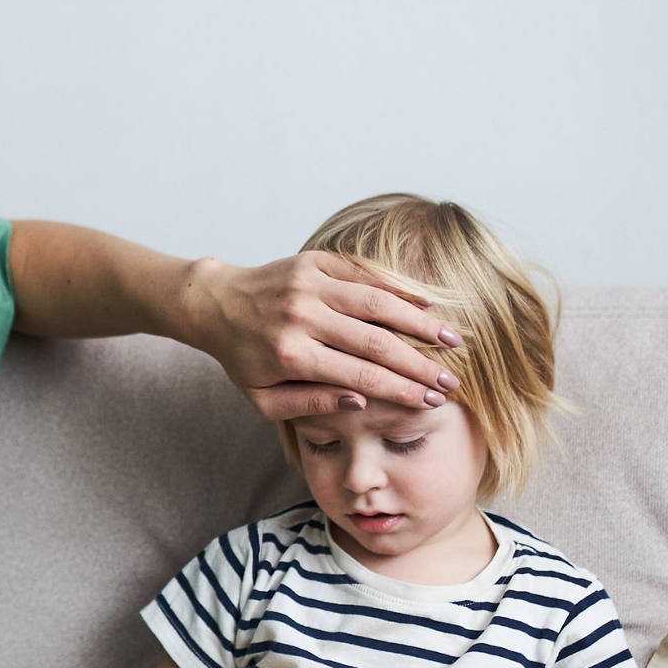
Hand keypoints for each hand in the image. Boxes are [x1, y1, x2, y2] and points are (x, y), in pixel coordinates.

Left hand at [184, 252, 462, 419]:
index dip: (401, 389)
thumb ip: (311, 405)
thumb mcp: (265, 399)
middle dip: (420, 363)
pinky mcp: (314, 261)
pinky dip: (398, 289)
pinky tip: (426, 304)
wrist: (214, 303)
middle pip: (375, 341)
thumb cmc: (243, 359)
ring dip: (420, 322)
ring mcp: (309, 283)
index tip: (432, 401)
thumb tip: (360, 401)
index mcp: (290, 355)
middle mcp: (302, 315)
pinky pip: (364, 274)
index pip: (360, 375)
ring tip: (452, 339)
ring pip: (377, 302)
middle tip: (452, 380)